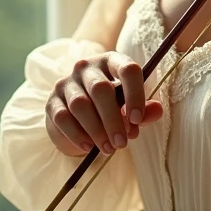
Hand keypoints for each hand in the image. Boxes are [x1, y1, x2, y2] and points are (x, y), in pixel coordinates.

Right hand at [45, 51, 162, 156]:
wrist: (78, 117)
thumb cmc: (111, 107)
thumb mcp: (130, 107)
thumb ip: (144, 110)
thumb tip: (157, 111)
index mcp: (112, 61)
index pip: (127, 69)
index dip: (135, 94)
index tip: (138, 120)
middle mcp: (87, 66)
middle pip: (101, 89)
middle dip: (114, 119)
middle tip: (123, 143)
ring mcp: (67, 82)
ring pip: (80, 105)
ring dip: (96, 130)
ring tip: (109, 148)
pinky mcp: (52, 101)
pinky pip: (63, 118)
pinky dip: (77, 135)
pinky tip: (88, 147)